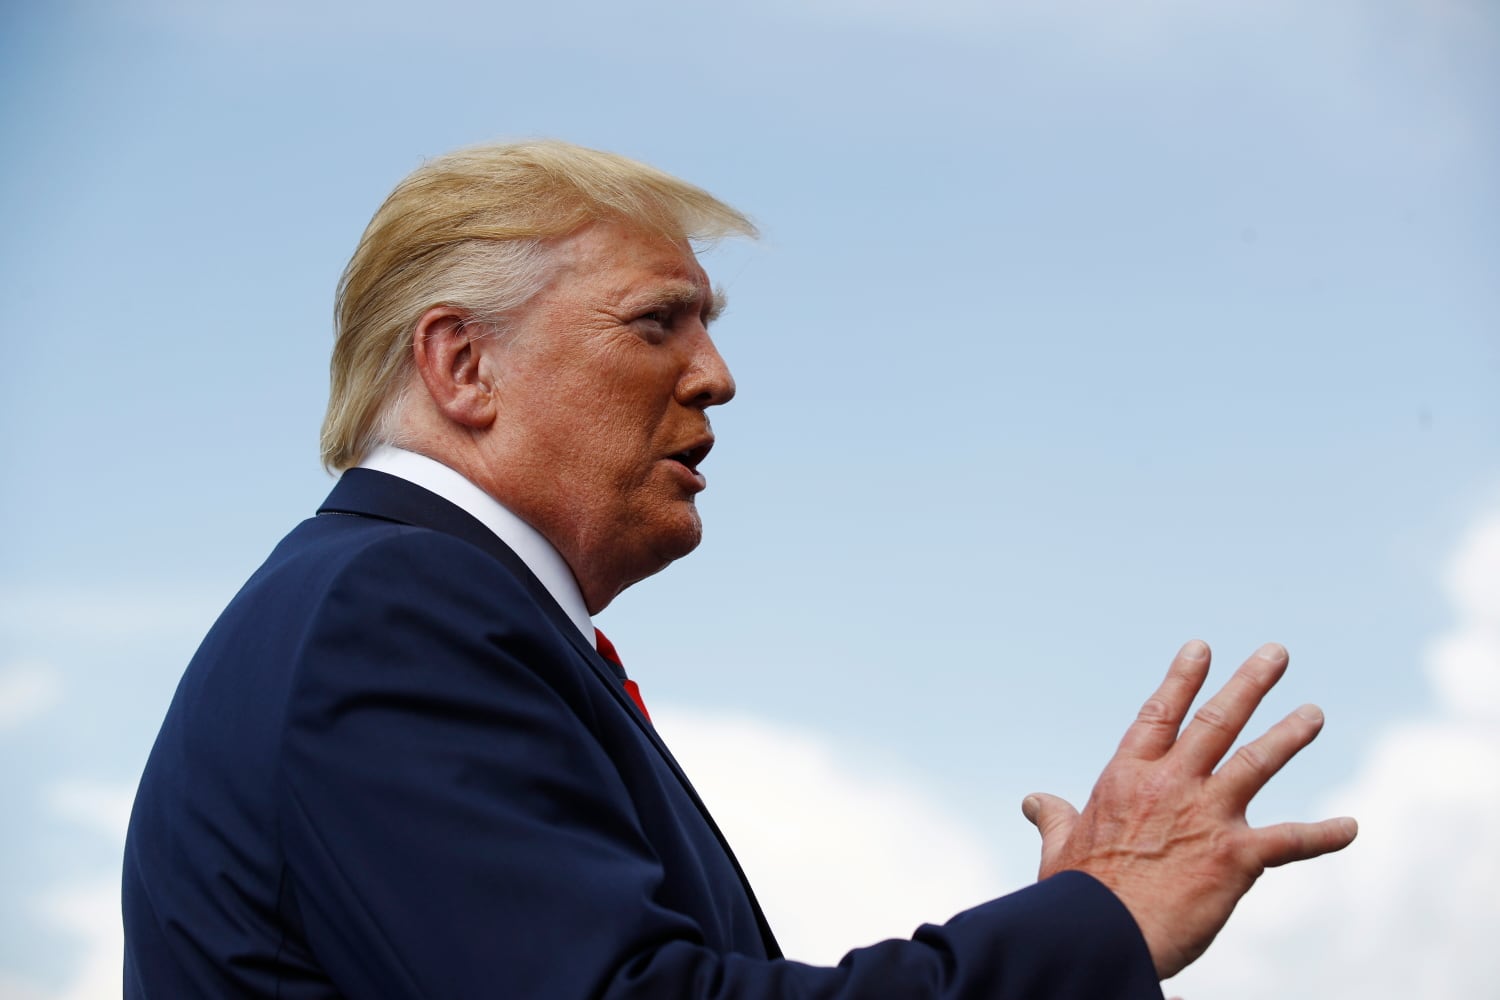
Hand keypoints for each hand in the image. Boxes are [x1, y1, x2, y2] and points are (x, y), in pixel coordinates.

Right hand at [1021, 640, 1357, 979]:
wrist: (1102, 935)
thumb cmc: (1076, 896)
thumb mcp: (1059, 847)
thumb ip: (1053, 817)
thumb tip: (1033, 800)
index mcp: (1126, 777)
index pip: (1159, 714)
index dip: (1182, 679)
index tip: (1201, 649)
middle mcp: (1170, 784)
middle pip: (1216, 721)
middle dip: (1249, 684)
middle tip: (1276, 654)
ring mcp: (1206, 816)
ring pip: (1256, 761)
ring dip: (1289, 734)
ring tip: (1313, 712)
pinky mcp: (1236, 856)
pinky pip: (1290, 840)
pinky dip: (1323, 834)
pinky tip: (1350, 827)